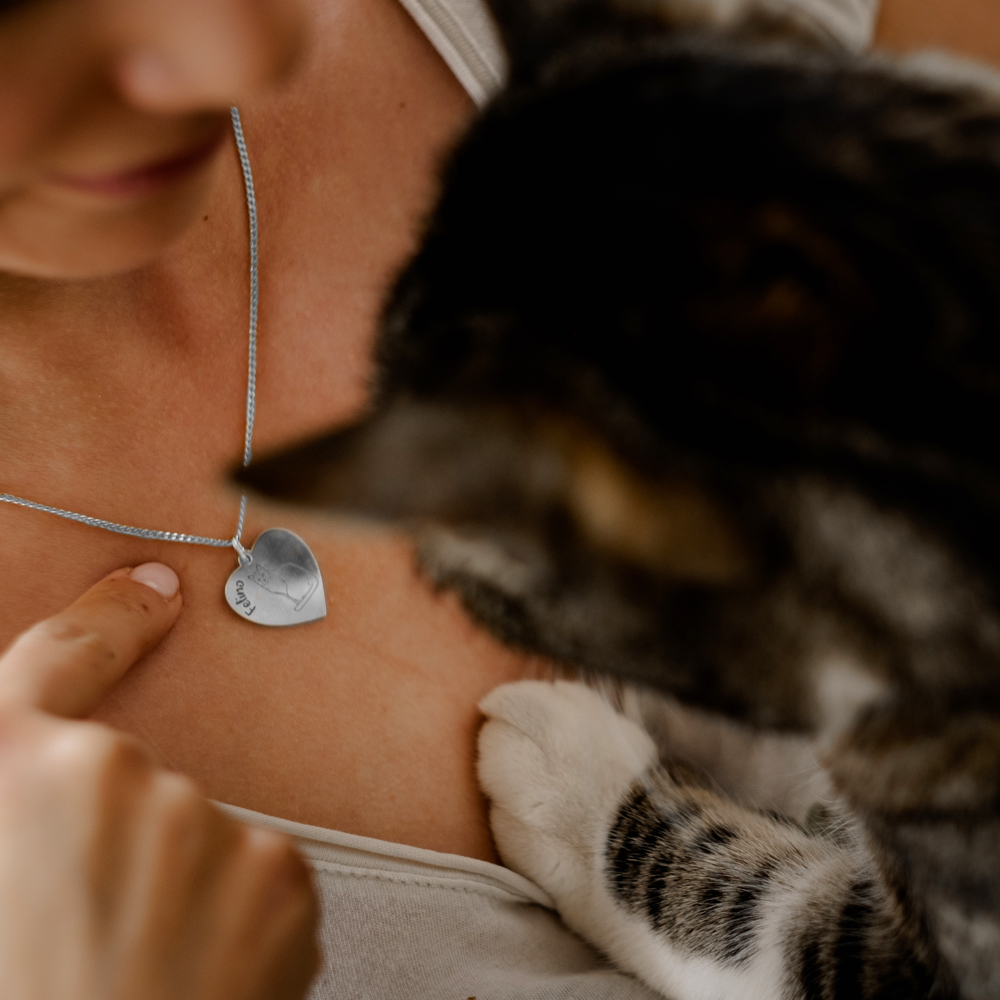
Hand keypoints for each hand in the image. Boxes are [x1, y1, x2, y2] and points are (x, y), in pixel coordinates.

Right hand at [0, 564, 317, 999]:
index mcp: (11, 775)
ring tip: (138, 978)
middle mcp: (116, 777)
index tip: (154, 590)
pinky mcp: (279, 874)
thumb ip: (25, 798)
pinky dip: (234, 921)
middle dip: (119, 846)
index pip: (55, 661)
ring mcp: (207, 821)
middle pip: (133, 782)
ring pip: (198, 836)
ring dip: (178, 891)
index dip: (106, 620)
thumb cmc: (21, 979)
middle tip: (86, 942)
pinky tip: (195, 983)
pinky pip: (255, 877)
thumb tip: (71, 779)